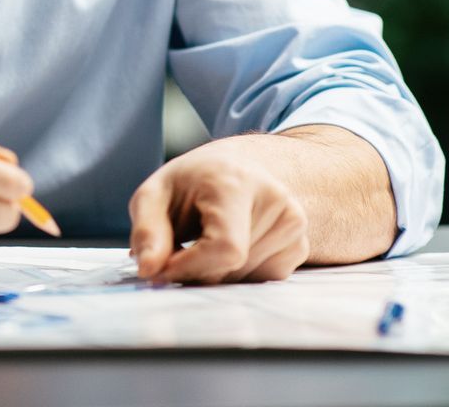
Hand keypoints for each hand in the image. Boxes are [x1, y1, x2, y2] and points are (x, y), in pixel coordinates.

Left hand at [128, 135, 310, 284]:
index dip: (189, 268)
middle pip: (231, 268)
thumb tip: (150, 270)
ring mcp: (293, 223)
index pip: (225, 248)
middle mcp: (275, 200)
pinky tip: (232, 244)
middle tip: (180, 249)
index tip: (161, 270)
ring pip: (245, 280)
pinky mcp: (300, 244)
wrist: (238, 167)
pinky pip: (260, 281)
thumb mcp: (155, 194)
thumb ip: (148, 231)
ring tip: (208, 238)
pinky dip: (238, 274)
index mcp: (236, 182)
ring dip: (216, 272)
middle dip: (197, 270)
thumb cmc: (192, 183)